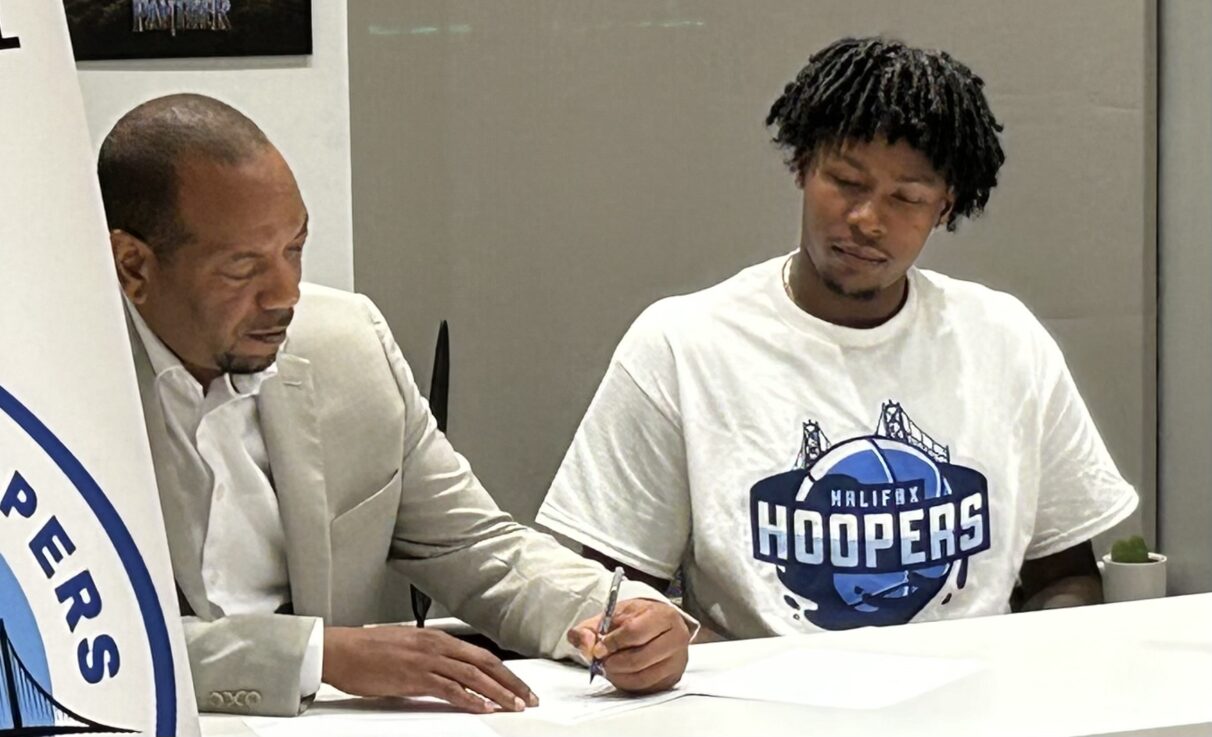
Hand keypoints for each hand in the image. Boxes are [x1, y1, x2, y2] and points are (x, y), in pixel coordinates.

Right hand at [322, 626, 538, 713]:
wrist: (342, 650)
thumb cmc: (369, 651)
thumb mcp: (409, 649)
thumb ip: (432, 659)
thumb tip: (451, 675)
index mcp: (437, 638)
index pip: (481, 655)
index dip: (504, 671)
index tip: (519, 685)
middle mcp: (437, 646)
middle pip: (484, 664)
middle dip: (510, 682)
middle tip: (527, 698)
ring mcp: (427, 660)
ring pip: (473, 676)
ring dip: (497, 692)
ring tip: (513, 706)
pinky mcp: (415, 676)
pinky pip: (450, 689)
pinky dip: (470, 699)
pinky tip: (483, 708)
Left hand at [566, 599, 689, 692]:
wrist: (660, 626)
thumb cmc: (638, 619)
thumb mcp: (614, 615)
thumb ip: (592, 627)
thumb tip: (581, 642)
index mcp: (663, 616)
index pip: (634, 632)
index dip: (612, 643)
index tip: (598, 648)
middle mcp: (676, 638)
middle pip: (639, 659)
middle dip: (613, 663)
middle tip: (601, 661)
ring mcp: (677, 661)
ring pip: (642, 677)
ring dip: (618, 676)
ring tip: (608, 667)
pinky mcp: (673, 679)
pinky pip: (646, 688)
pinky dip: (627, 684)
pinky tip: (619, 674)